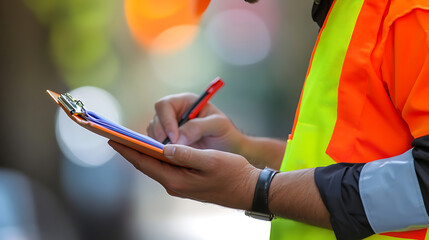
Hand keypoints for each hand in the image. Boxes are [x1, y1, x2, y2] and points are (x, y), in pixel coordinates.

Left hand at [109, 140, 259, 209]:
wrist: (249, 190)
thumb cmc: (233, 174)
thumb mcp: (210, 161)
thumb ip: (186, 154)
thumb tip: (164, 147)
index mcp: (177, 180)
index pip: (145, 163)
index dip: (128, 150)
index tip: (113, 139)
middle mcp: (174, 185)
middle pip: (147, 165)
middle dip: (131, 151)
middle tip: (116, 137)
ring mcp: (180, 185)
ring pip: (155, 167)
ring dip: (143, 154)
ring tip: (131, 140)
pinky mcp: (186, 183)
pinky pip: (165, 168)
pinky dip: (157, 157)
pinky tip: (155, 149)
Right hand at [147, 93, 244, 153]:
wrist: (229, 150)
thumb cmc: (226, 132)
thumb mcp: (218, 125)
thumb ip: (198, 127)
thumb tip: (177, 138)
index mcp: (185, 102)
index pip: (165, 106)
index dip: (166, 121)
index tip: (175, 138)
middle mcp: (174, 113)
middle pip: (156, 120)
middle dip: (160, 135)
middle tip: (169, 150)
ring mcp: (169, 128)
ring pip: (153, 133)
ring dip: (159, 144)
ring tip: (172, 156)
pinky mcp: (168, 142)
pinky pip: (156, 145)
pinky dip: (159, 152)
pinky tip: (171, 159)